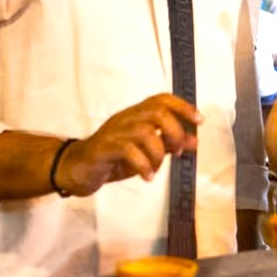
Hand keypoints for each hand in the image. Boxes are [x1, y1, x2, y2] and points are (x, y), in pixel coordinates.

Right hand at [57, 94, 202, 195]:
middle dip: (174, 132)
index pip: (162, 99)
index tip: (200, 121)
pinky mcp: (104, 148)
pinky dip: (143, 165)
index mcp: (136, 114)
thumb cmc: (113, 158)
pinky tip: (147, 177)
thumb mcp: (145, 150)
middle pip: (157, 112)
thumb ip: (168, 143)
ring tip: (157, 169)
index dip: (183, 107)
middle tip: (177, 152)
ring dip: (158, 153)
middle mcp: (127, 118)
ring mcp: (114, 132)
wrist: (77, 168)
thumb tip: (194, 141)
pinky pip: (128, 151)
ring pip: (144, 132)